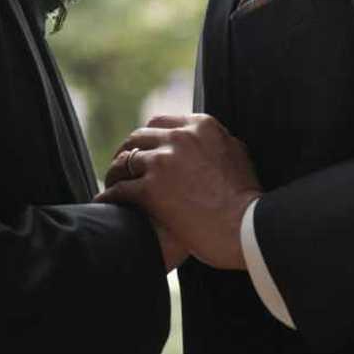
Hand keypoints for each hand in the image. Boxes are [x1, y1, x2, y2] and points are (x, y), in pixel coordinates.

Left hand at [95, 114, 262, 270]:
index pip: (161, 123)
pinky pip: (119, 189)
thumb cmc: (247, 200)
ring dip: (116, 173)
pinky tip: (105, 203)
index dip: (148, 139)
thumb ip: (217, 141)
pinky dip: (110, 196)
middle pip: (139, 137)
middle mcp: (180, 137)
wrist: (248, 230)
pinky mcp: (151, 188)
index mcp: (201, 126)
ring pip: (125, 160)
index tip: (143, 150)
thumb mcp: (238, 156)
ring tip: (112, 184)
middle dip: (128, 151)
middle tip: (122, 167)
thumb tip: (209, 136)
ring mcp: (163, 161)